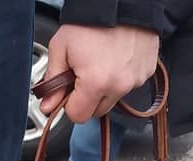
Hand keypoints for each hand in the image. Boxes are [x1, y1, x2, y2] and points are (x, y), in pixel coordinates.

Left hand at [40, 24, 157, 124]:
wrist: (122, 1)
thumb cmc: (92, 20)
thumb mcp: (61, 46)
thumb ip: (52, 81)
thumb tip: (47, 106)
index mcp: (95, 83)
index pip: (78, 116)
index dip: (70, 105)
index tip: (69, 91)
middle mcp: (118, 86)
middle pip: (97, 111)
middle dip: (87, 98)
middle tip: (84, 74)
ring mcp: (135, 81)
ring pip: (113, 100)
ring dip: (105, 88)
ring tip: (101, 63)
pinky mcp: (145, 73)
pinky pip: (129, 86)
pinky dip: (121, 77)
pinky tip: (116, 59)